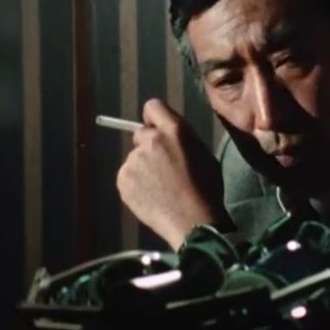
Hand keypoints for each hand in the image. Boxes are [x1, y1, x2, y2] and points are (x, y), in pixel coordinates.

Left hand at [116, 99, 229, 248]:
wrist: (194, 222)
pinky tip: (152, 196)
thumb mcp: (204, 154)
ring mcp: (134, 161)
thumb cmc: (206, 189)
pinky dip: (137, 184)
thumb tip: (168, 136)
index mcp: (175, 130)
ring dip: (144, 167)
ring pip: (135, 158)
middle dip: (150, 145)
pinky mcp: (123, 180)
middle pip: (141, 134)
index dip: (155, 118)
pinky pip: (128, 176)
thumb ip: (182, 139)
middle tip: (164, 167)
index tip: (158, 130)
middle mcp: (151, 141)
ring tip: (161, 188)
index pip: (152, 106)